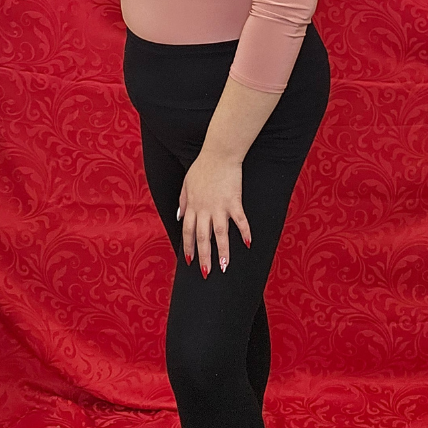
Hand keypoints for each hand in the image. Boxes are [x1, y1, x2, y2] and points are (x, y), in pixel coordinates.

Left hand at [177, 149, 251, 276]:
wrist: (219, 154)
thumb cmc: (203, 167)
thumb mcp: (186, 183)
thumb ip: (182, 201)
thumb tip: (178, 216)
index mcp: (192, 206)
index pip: (187, 231)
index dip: (188, 247)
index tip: (189, 261)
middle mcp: (204, 209)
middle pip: (202, 237)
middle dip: (203, 256)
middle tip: (206, 273)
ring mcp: (220, 206)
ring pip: (220, 234)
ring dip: (222, 252)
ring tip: (225, 267)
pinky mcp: (234, 201)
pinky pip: (240, 220)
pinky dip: (245, 232)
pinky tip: (248, 244)